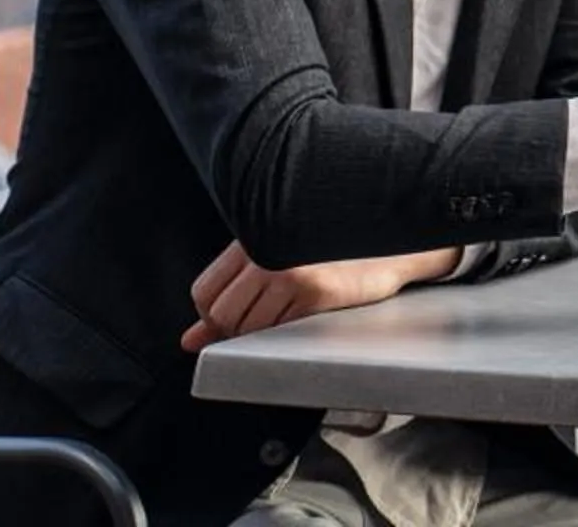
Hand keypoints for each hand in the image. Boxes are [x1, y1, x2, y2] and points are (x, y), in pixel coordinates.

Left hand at [181, 241, 458, 351]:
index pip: (203, 292)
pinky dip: (284, 332)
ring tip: (288, 313)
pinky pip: (278, 330)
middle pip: (221, 314)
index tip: (232, 318)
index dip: (212, 315)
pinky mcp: (314, 292)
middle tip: (264, 318)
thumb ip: (231, 292)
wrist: (389, 239)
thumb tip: (188, 341)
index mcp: (253, 236)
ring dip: (260, 333)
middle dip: (233, 328)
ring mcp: (289, 272)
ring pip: (246, 327)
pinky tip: (304, 313)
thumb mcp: (274, 255)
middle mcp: (266, 252)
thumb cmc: (331, 245)